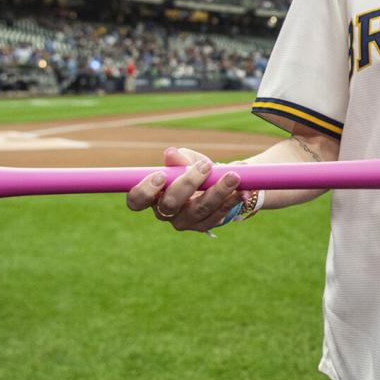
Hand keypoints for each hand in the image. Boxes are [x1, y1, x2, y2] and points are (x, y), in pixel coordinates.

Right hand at [126, 147, 243, 231]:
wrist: (217, 184)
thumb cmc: (194, 170)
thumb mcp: (188, 160)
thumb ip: (180, 158)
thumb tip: (171, 153)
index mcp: (152, 195)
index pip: (136, 200)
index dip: (144, 191)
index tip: (160, 176)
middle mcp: (165, 212)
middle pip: (170, 205)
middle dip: (188, 184)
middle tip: (206, 166)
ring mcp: (185, 222)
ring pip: (199, 210)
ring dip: (218, 191)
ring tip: (233, 176)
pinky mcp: (205, 225)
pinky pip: (219, 215)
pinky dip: (232, 200)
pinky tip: (243, 190)